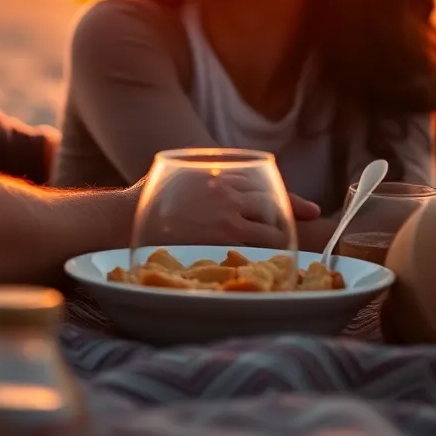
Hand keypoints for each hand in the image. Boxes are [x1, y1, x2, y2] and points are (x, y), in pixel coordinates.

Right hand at [146, 172, 320, 249]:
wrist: (124, 219)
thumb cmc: (146, 200)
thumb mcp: (177, 173)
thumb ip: (202, 171)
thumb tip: (220, 174)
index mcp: (219, 174)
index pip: (265, 185)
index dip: (290, 199)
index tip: (310, 210)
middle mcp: (228, 192)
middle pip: (273, 205)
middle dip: (290, 218)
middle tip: (303, 231)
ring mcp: (227, 217)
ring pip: (270, 228)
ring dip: (280, 239)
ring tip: (288, 253)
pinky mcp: (222, 240)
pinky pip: (257, 247)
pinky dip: (269, 255)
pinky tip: (272, 264)